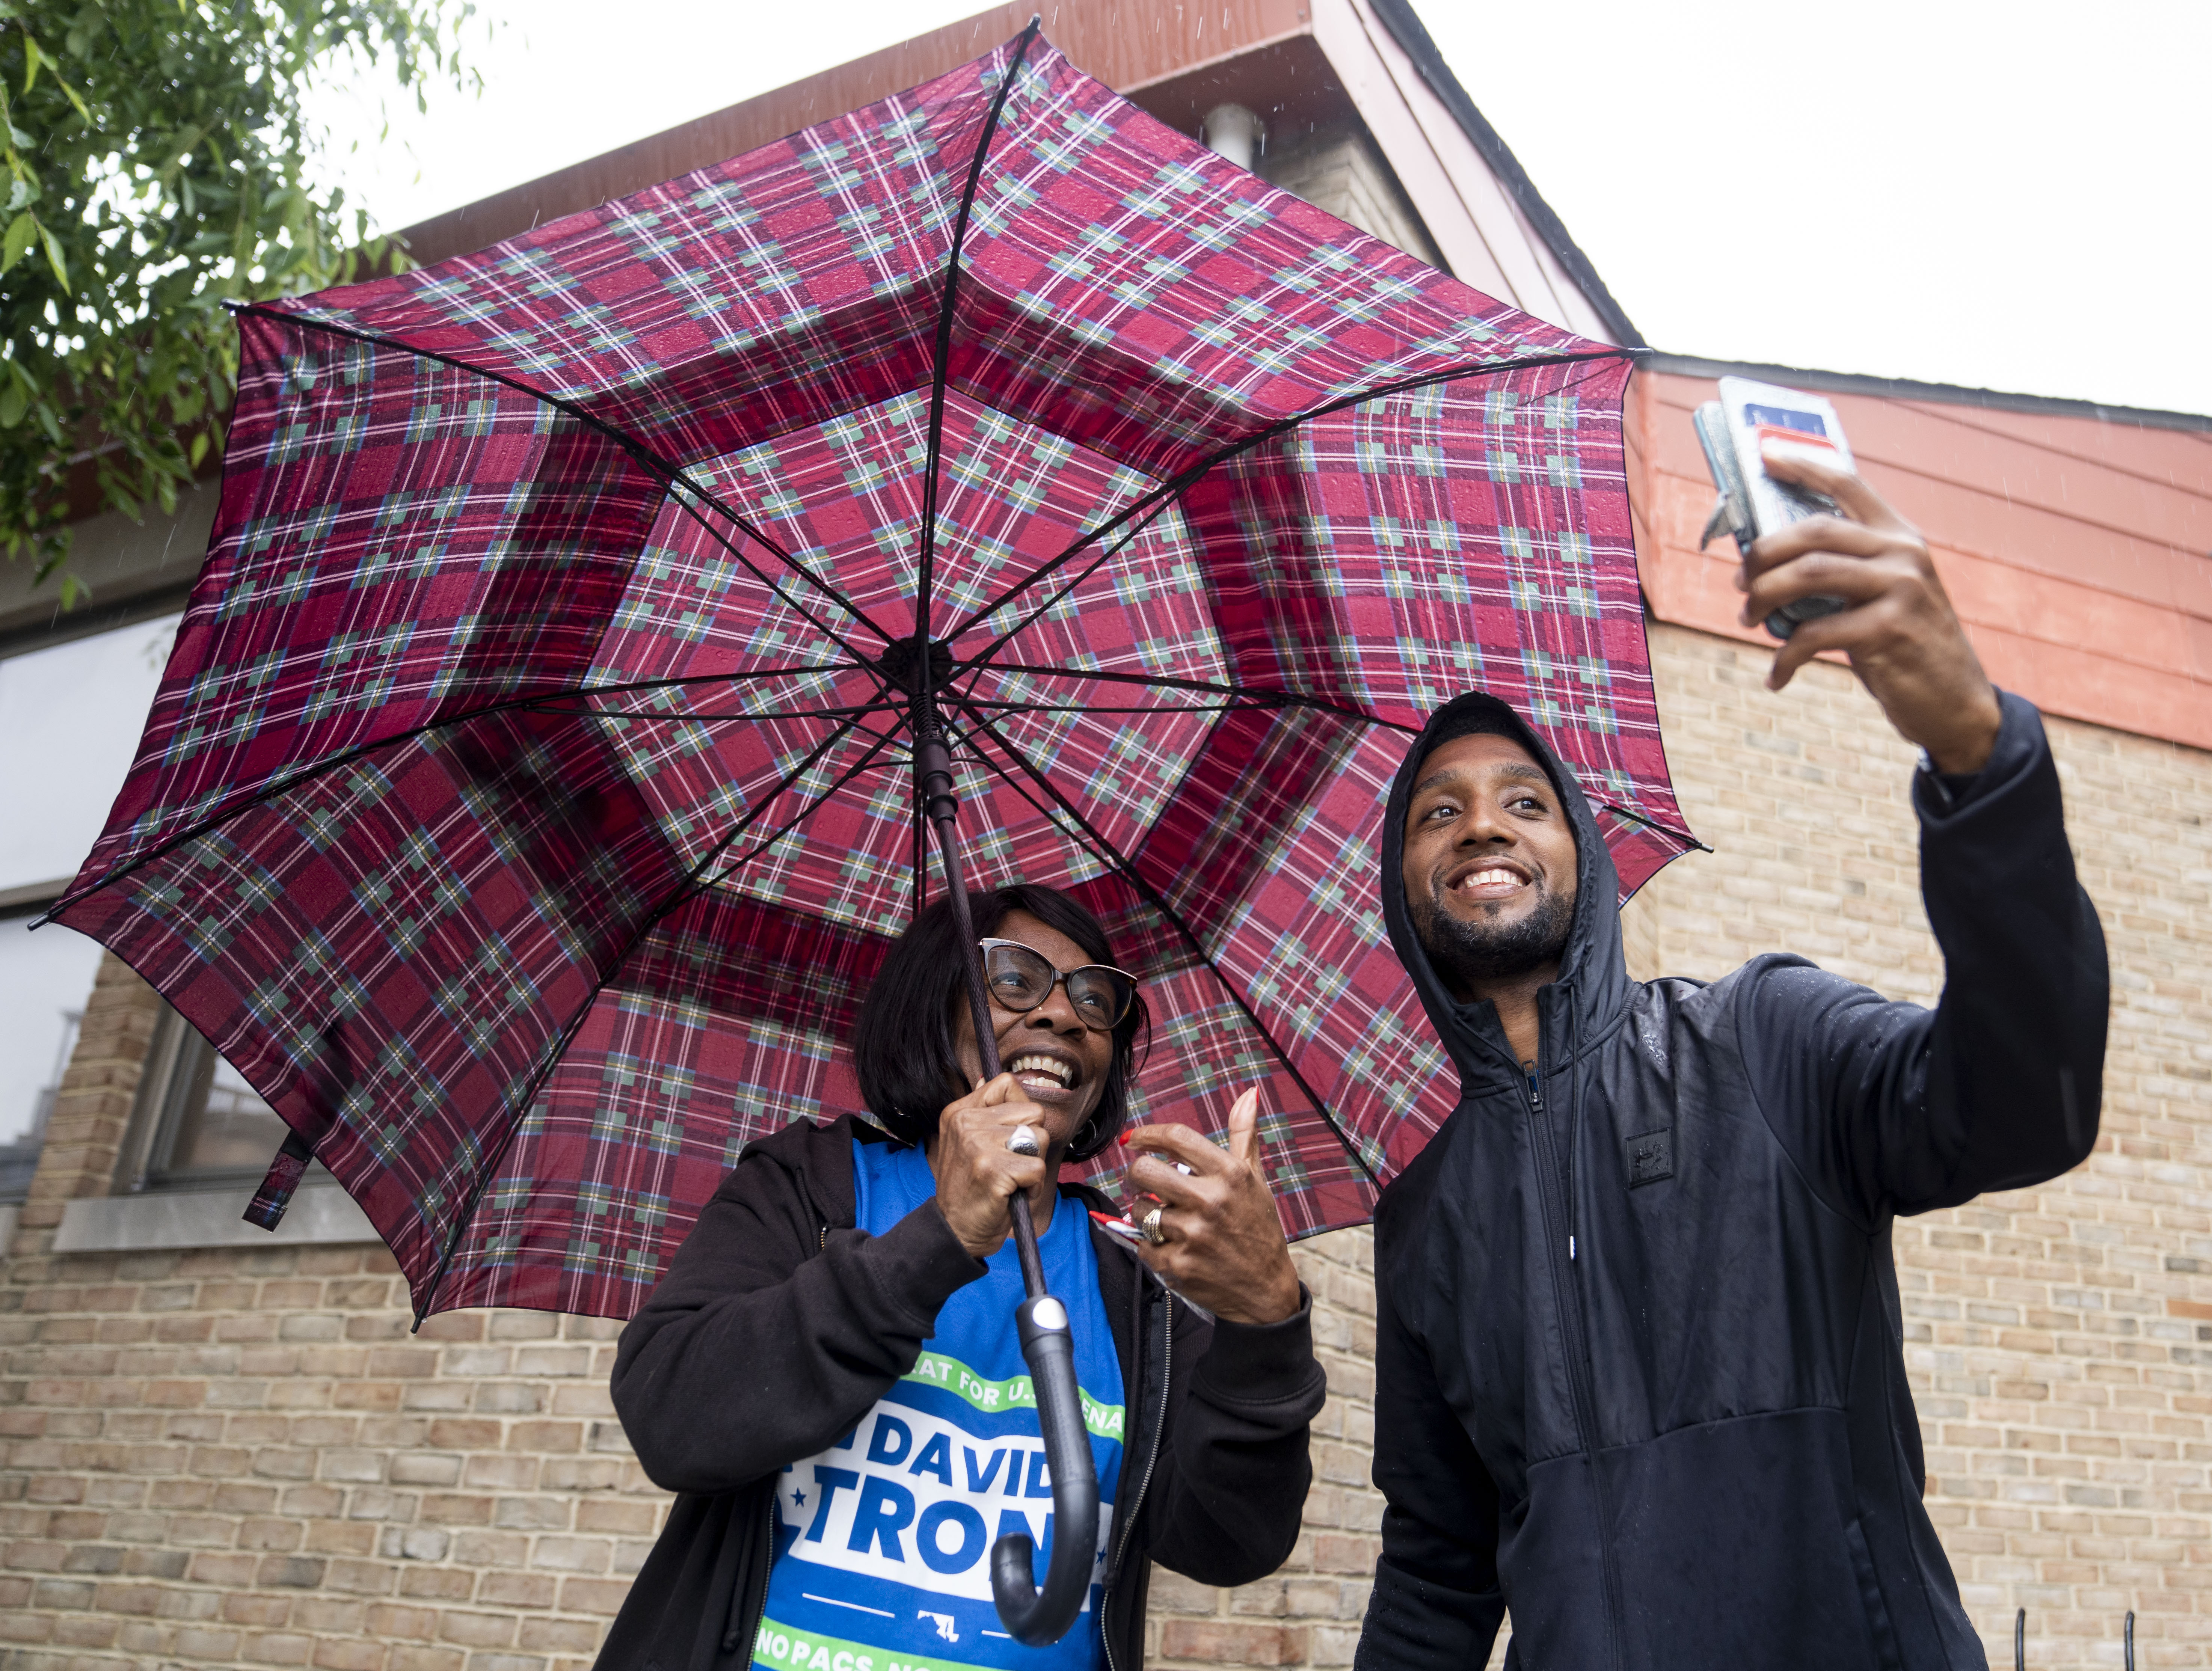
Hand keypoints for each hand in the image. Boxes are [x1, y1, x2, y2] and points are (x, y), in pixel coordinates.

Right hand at [930, 1074, 1049, 1259]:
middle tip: (1011, 1165)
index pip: (1006, 1084)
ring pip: (1039, 1139)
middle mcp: (966, 1123)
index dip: (1020, 1112)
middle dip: (1032, 1142)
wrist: (955, 1230)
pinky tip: (1013, 1194)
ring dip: (1033, 1165)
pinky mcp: (993, 1169)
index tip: (1009, 1137)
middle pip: (1033, 1113)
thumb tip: (987, 1078)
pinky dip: (1033, 1187)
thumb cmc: (970, 1188)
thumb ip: (981, 1110)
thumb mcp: (965, 1142)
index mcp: (959, 1112)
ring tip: (1012, 1180)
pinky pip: (1038, 1168)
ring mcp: (978, 1145)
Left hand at [1119, 1089, 1300, 1325]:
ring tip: (1165, 1220)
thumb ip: (1244, 1135)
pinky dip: (1150, 1245)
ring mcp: (1192, 1235)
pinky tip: (1171, 1246)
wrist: (1266, 1290)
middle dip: (1138, 1174)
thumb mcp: (1255, 1179)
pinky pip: (1141, 1244)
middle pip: (1144, 1170)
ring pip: (1138, 1209)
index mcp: (1229, 1174)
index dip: (1147, 1133)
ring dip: (1145, 1213)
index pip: (1175, 1137)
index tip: (1134, 1139)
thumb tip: (1249, 1093)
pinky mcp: (1177, 1265)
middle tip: (1147, 1183)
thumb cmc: (1257, 1228)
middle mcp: (1210, 1201)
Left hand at [1740, 447, 2001, 773]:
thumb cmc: (1903, 646)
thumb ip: (1843, 571)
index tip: (1766, 453)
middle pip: (1814, 531)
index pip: (1849, 484)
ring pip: (1808, 575)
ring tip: (1748, 619)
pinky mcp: (1890, 630)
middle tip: (1740, 581)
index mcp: (1900, 536)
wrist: (1954, 701)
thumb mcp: (1882, 596)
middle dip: (1764, 554)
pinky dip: (1785, 657)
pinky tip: (1777, 675)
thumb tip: (1769, 563)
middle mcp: (1904, 552)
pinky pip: (1814, 635)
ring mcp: (1901, 589)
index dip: (1804, 464)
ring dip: (1764, 598)